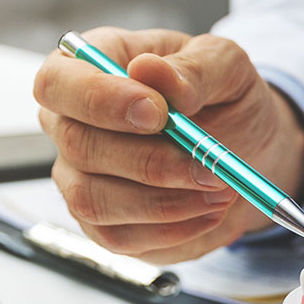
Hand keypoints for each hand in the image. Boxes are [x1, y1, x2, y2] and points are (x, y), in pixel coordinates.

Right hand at [34, 27, 303, 262]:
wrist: (245, 149)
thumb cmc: (223, 97)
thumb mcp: (226, 66)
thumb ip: (193, 67)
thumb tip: (149, 71)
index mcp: (89, 68)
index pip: (58, 81)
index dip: (99, 99)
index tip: (158, 113)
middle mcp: (71, 123)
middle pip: (78, 146)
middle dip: (149, 162)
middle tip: (208, 165)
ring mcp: (78, 177)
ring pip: (93, 200)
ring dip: (164, 202)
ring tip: (219, 188)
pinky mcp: (100, 223)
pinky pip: (119, 237)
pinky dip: (172, 229)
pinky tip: (210, 211)